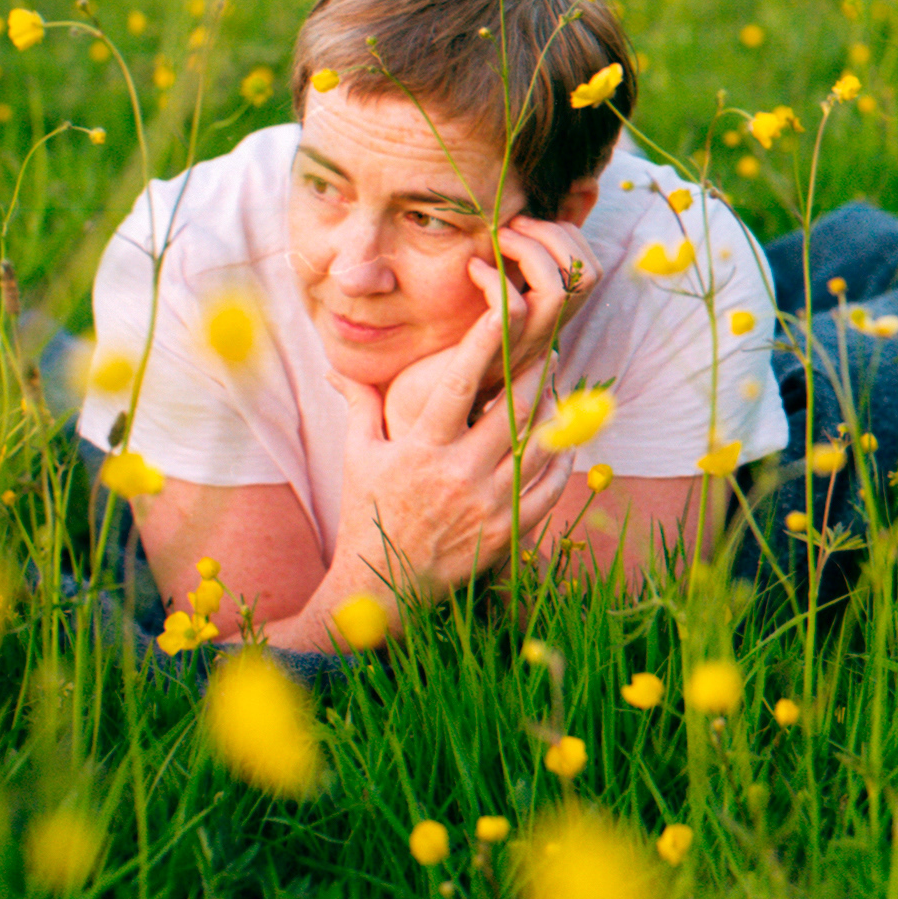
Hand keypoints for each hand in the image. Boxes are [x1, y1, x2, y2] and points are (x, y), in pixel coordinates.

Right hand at [331, 302, 573, 606]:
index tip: (504, 313)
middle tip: (546, 348)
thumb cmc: (368, 512)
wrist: (382, 585)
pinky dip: (559, 460)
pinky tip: (559, 440)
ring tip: (556, 389)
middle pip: (512, 409)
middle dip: (535, 372)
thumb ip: (360, 405)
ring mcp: (486, 506)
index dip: (483, 344)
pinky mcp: (506, 533)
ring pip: (538, 446)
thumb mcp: (358, 455)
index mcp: (421, 449)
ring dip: (553, 412)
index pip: (458, 384)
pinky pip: (549, 489)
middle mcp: (457, 474)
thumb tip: (338, 365)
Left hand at [383, 214, 599, 436]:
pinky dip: (495, 277)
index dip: (568, 237)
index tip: (527, 224)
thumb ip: (492, 282)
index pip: (589, 273)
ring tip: (498, 237)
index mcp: (545, 322)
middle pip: (586, 276)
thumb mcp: (474, 317)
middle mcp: (542, 335)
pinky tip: (472, 268)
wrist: (413, 421)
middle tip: (514, 224)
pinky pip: (512, 309)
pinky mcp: (491, 358)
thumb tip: (499, 234)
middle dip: (556, 234)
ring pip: (558, 289)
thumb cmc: (436, 369)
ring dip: (531, 249)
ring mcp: (520, 348)